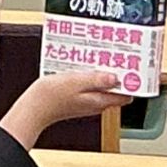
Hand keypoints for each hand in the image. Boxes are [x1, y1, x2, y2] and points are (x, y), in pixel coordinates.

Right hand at [0, 67, 135, 144]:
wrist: (33, 108)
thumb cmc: (51, 97)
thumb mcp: (76, 81)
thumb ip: (97, 79)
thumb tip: (114, 77)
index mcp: (99, 101)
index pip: (126, 95)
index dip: (131, 81)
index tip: (133, 67)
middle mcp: (96, 104)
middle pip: (116, 89)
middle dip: (118, 74)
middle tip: (117, 58)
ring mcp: (87, 103)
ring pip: (103, 87)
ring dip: (103, 73)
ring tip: (101, 58)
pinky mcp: (78, 99)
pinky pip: (90, 87)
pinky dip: (91, 77)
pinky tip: (84, 66)